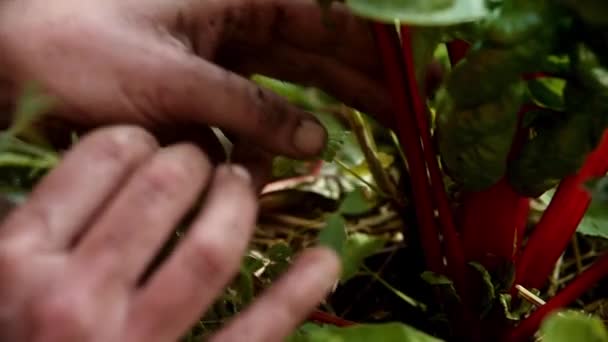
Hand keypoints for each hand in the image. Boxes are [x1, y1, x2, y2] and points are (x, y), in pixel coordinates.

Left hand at [0, 0, 391, 158]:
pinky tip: (278, 160)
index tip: (409, 71)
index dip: (369, 43)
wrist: (8, 63)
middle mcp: (230, 21)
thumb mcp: (173, 80)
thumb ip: (250, 109)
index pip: (323, 16)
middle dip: (358, 81)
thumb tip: (316, 139)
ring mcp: (213, 56)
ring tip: (359, 137)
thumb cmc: (78, 51)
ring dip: (315, 113)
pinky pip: (244, 112)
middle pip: (314, 52)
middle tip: (406, 112)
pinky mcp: (193, 90)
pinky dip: (261, 137)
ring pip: (283, 85)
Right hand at [0, 126, 339, 341]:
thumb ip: (38, 229)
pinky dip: (298, 292)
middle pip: (165, 188)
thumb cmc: (13, 335)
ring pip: (212, 248)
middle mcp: (73, 297)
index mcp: (19, 260)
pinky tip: (323, 260)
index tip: (152, 145)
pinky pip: (253, 333)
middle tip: (205, 162)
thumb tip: (90, 174)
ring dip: (242, 203)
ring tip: (245, 184)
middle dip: (197, 160)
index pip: (104, 157)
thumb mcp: (1, 280)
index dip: (141, 138)